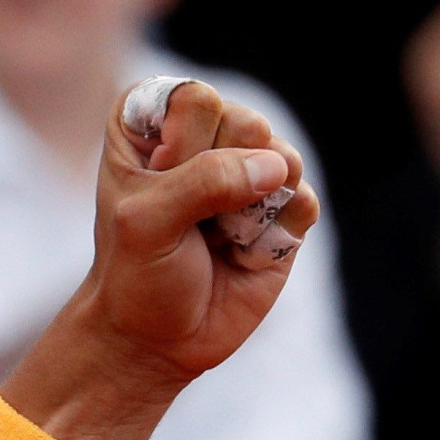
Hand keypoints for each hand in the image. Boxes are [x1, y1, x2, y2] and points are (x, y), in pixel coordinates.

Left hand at [1, 77, 315, 439]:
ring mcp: (248, 173)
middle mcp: (203, 140)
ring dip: (253, 205)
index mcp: (151, 126)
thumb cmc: (136, 273)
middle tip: (190, 219)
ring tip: (217, 236)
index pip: (193, 99)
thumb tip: (277, 166)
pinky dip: (277, 232)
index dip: (180, 148)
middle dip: (220, 178)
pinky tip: (243, 253)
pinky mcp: (283, 211)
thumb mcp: (144, 223)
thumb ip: (202, 181)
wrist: (156, 340)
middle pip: (245, 121)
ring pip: (282, 155)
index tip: (155, 186)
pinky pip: (304, 200)